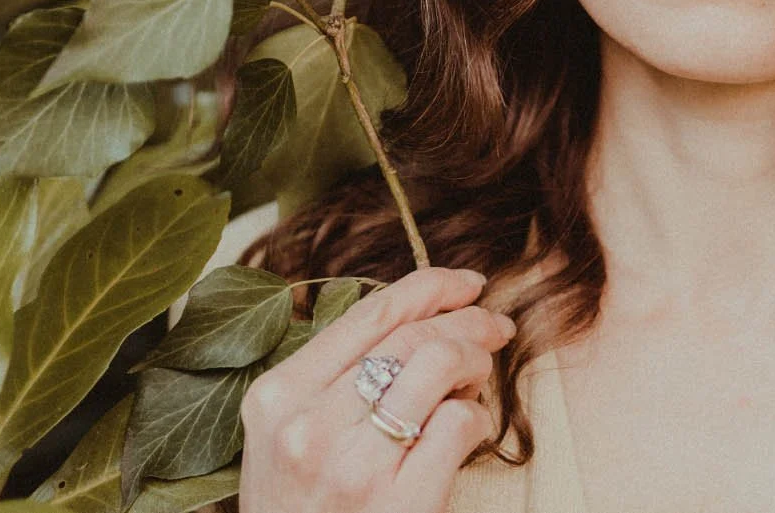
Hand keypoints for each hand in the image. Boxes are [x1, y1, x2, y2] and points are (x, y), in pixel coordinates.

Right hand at [237, 267, 516, 512]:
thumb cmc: (300, 508)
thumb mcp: (286, 435)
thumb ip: (333, 375)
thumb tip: (418, 315)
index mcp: (279, 395)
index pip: (371, 312)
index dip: (432, 286)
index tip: (467, 284)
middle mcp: (311, 425)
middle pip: (413, 334)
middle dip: (470, 320)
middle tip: (496, 328)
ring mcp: (355, 465)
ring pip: (440, 363)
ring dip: (476, 360)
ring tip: (479, 378)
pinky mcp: (400, 501)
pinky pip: (459, 423)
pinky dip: (477, 417)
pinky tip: (469, 429)